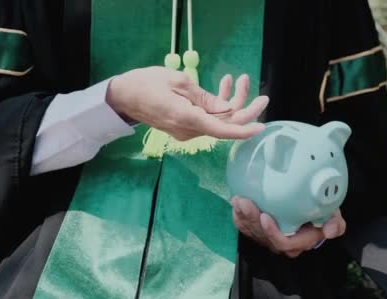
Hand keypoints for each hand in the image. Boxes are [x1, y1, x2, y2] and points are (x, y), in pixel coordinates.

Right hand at [106, 66, 267, 140]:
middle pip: (225, 125)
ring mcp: (188, 130)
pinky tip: (225, 84)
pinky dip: (218, 104)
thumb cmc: (146, 84)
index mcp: (189, 119)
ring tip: (239, 79)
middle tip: (264, 97)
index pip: (223, 130)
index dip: (244, 130)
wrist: (122, 96)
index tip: (262, 127)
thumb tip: (226, 108)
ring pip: (218, 121)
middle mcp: (190, 130)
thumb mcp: (179, 82)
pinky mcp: (186, 126)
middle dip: (246, 110)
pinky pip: (208, 118)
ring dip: (232, 102)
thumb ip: (205, 97)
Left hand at [231, 196, 346, 257]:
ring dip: (243, 216)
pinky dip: (240, 217)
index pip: (284, 243)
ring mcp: (269, 238)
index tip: (264, 216)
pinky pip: (246, 227)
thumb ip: (335, 223)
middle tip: (244, 202)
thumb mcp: (333, 215)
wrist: (312, 208)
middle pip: (263, 237)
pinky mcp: (260, 231)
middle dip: (251, 220)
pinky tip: (235, 204)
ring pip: (252, 231)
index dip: (272, 232)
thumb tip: (330, 231)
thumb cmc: (322, 211)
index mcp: (300, 242)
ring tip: (237, 199)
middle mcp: (283, 244)